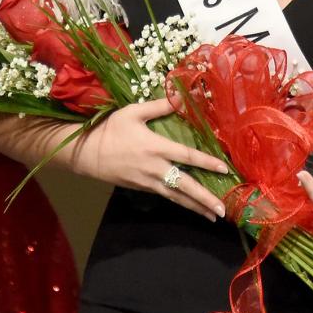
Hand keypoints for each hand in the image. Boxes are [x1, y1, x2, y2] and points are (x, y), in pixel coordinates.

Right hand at [73, 98, 230, 221]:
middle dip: (205, 198)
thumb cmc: (111, 129)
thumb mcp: (134, 112)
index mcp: (156, 147)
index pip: (187, 156)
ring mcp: (148, 181)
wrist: (87, 153)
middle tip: (223, 210)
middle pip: (185, 186)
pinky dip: (181, 203)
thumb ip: (160, 106)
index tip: (224, 170)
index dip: (206, 162)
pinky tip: (192, 207)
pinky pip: (166, 196)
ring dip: (196, 207)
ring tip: (214, 216)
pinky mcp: (142, 188)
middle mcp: (155, 168)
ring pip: (177, 197)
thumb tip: (182, 96)